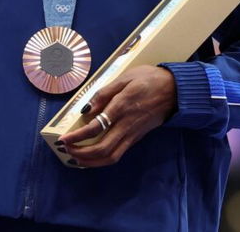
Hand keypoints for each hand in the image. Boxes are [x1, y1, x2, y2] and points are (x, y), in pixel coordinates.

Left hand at [58, 65, 176, 166]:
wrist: (177, 90)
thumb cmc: (148, 79)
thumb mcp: (124, 78)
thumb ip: (104, 93)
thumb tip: (86, 110)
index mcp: (121, 108)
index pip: (95, 128)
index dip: (77, 137)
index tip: (62, 139)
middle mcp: (127, 125)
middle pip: (102, 149)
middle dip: (81, 153)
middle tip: (64, 149)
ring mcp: (133, 134)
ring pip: (111, 156)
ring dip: (91, 161)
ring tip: (74, 157)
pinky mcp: (137, 137)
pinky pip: (118, 153)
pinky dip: (102, 159)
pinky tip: (91, 156)